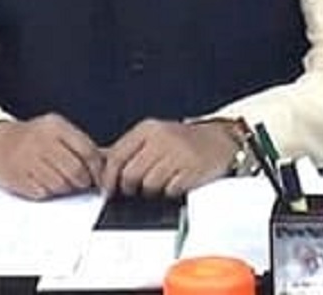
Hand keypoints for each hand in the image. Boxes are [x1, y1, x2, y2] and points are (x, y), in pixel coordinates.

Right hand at [0, 114, 103, 199]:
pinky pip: (44, 192)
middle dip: (82, 181)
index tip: (99, 178)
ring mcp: (29, 160)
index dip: (97, 169)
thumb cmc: (33, 138)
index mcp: (56, 127)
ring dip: (66, 188)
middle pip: (76, 171)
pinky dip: (48, 192)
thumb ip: (80, 144)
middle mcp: (42, 142)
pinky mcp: (19, 178)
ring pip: (61, 185)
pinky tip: (44, 183)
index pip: (88, 152)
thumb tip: (109, 161)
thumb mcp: (57, 130)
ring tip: (61, 181)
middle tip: (80, 183)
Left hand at [101, 119, 237, 197]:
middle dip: (130, 188)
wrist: (221, 142)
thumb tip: (100, 164)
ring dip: (151, 192)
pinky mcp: (191, 170)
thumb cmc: (184, 142)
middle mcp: (161, 138)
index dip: (109, 177)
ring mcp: (177, 154)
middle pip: (130, 175)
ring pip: (149, 186)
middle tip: (136, 190)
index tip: (108, 189)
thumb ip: (129, 149)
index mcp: (148, 129)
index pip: (117, 155)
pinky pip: (169, 191)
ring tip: (161, 183)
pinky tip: (176, 183)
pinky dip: (170, 193)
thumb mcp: (154, 136)